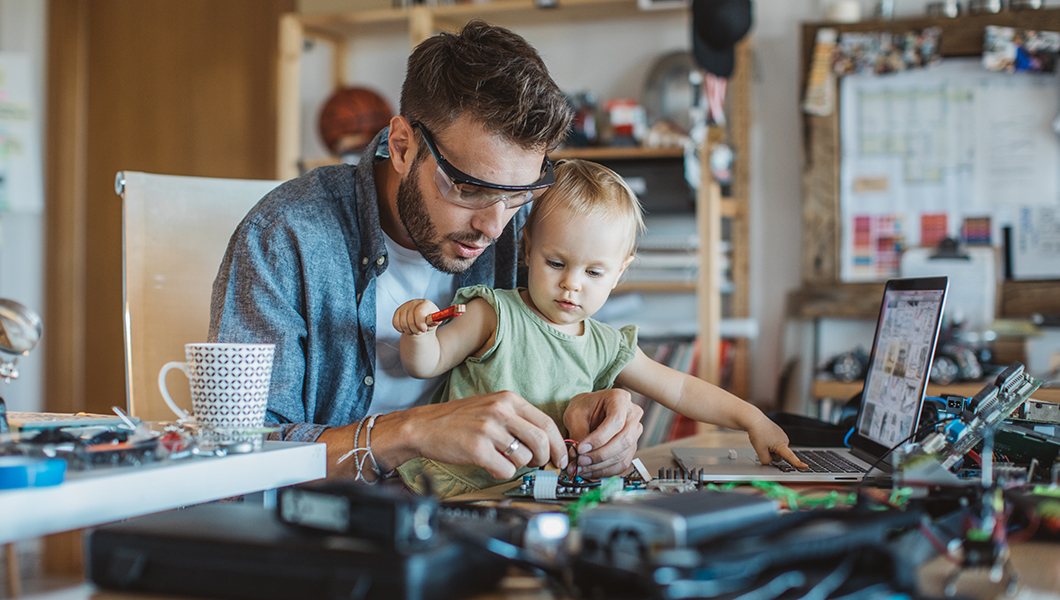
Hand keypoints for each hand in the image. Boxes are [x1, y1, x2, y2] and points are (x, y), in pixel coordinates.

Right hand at [393, 299, 440, 334]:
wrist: (421, 320)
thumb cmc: (429, 321)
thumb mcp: (434, 322)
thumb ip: (435, 321)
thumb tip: (437, 321)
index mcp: (425, 303)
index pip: (419, 312)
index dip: (420, 323)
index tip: (423, 330)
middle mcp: (414, 302)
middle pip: (411, 321)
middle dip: (416, 330)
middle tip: (420, 331)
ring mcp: (405, 306)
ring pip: (403, 324)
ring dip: (409, 331)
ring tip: (415, 331)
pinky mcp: (398, 311)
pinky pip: (395, 324)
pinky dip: (401, 330)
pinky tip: (407, 329)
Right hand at [407, 391, 568, 479]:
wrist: (424, 426)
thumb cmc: (459, 419)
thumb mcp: (492, 407)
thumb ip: (517, 419)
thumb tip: (546, 441)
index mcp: (508, 399)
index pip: (546, 422)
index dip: (558, 444)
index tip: (560, 457)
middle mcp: (500, 411)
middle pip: (541, 441)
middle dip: (544, 458)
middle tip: (538, 464)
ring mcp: (488, 429)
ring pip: (524, 457)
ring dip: (520, 465)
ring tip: (505, 460)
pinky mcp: (477, 448)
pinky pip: (506, 470)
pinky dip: (503, 473)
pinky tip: (491, 464)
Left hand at [563, 389, 643, 477]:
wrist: (589, 410)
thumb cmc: (583, 408)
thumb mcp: (575, 414)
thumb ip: (578, 433)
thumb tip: (578, 456)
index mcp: (620, 399)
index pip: (616, 421)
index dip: (599, 438)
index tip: (581, 448)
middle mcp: (633, 414)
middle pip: (624, 439)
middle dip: (600, 454)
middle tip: (581, 461)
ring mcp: (634, 432)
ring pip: (623, 454)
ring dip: (600, 465)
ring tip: (581, 468)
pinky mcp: (631, 447)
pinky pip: (621, 464)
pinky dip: (604, 471)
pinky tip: (589, 471)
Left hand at [745, 414, 806, 468]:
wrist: (754, 420)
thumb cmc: (757, 433)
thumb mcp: (760, 451)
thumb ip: (766, 460)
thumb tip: (769, 462)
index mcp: (781, 444)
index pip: (790, 456)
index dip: (797, 463)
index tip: (805, 466)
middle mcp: (784, 440)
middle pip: (779, 456)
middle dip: (771, 454)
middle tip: (762, 446)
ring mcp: (782, 436)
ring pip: (776, 450)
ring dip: (769, 449)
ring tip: (762, 440)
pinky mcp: (778, 434)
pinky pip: (774, 444)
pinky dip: (769, 443)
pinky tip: (764, 437)